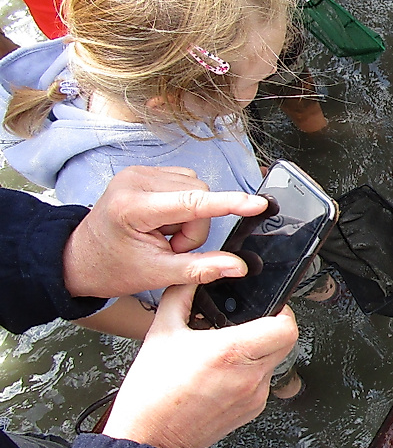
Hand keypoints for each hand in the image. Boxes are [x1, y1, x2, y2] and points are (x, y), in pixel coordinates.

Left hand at [63, 166, 268, 298]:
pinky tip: (163, 224)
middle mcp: (135, 181)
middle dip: (195, 227)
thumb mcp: (158, 274)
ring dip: (190, 219)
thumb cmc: (112, 268)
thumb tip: (237, 266)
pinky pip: (186, 185)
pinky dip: (183, 209)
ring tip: (164, 237)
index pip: (194, 202)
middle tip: (172, 249)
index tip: (257, 204)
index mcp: (133, 207)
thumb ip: (201, 268)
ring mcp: (139, 173)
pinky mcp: (145, 172)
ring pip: (196, 189)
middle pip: (199, 195)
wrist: (80, 260)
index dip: (230, 204)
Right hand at [101, 284, 297, 447]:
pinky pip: (264, 381)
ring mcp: (254, 396)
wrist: (148, 438)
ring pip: (276, 361)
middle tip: (253, 322)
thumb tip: (194, 276)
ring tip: (232, 348)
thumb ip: (181, 295)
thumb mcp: (162, 332)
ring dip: (261, 350)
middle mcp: (249, 376)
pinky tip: (226, 370)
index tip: (270, 306)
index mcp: (231, 352)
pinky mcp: (252, 410)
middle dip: (274, 327)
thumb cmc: (152, 393)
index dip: (283, 311)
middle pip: (287, 342)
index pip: (286, 327)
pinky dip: (251, 371)